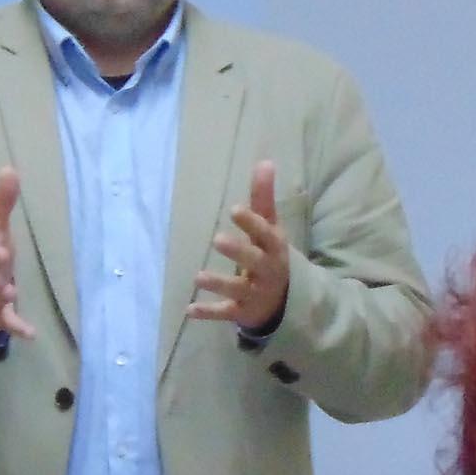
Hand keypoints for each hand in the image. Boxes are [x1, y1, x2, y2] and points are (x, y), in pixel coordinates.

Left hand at [190, 160, 290, 331]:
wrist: (286, 301)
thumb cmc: (270, 255)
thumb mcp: (270, 228)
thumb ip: (264, 198)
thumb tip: (265, 162)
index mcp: (273, 247)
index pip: (265, 234)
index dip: (252, 223)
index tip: (234, 209)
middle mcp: (267, 270)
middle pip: (254, 261)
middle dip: (238, 251)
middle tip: (217, 240)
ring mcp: (254, 293)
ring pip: (238, 289)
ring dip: (219, 283)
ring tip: (198, 277)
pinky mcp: (242, 311)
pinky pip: (226, 312)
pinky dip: (208, 313)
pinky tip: (189, 310)